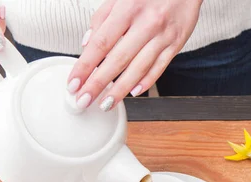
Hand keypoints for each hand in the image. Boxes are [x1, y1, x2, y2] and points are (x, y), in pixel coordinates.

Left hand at [67, 0, 201, 110]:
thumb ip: (102, 17)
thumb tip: (87, 44)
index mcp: (128, 8)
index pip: (101, 43)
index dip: (85, 66)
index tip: (74, 83)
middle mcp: (146, 23)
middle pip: (117, 60)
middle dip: (98, 84)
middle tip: (84, 100)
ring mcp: (162, 36)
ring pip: (138, 68)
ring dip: (120, 90)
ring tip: (106, 103)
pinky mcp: (176, 44)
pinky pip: (160, 67)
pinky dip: (146, 82)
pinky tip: (133, 92)